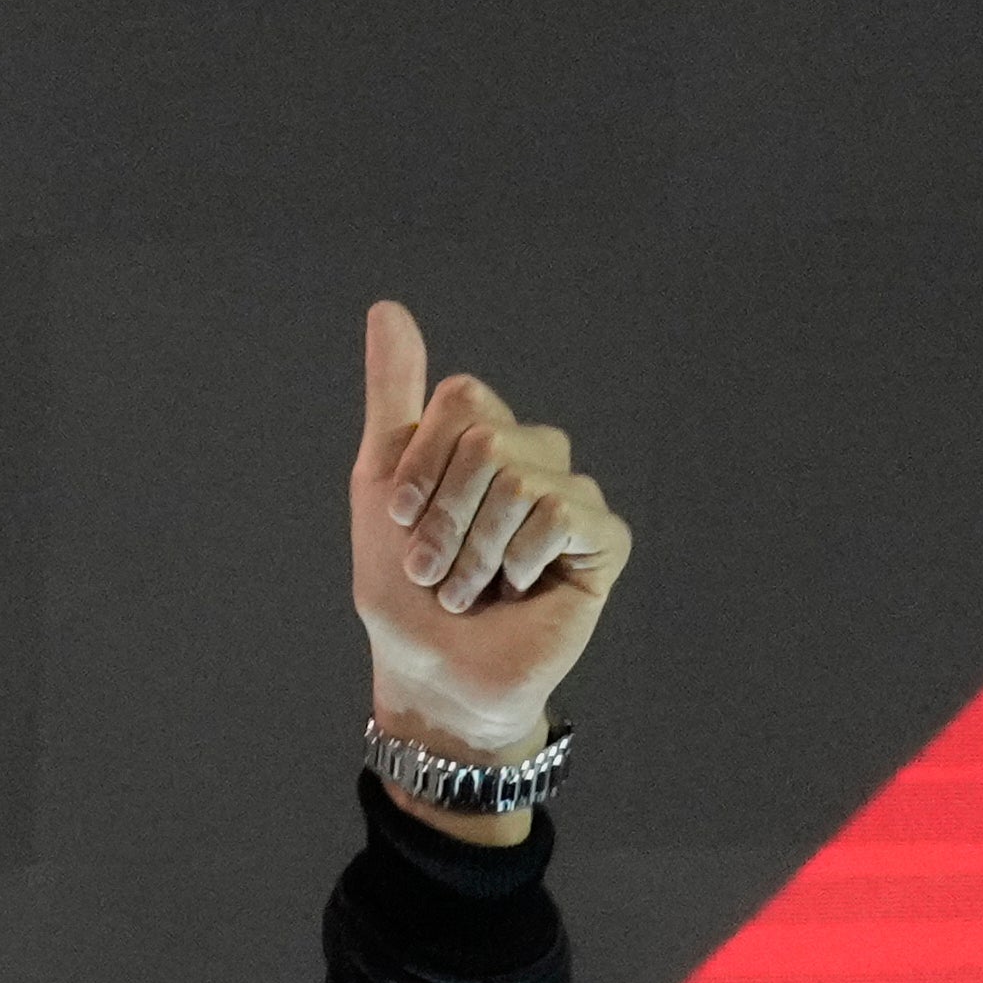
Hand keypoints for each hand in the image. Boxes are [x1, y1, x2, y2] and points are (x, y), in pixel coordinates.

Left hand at [350, 302, 627, 775]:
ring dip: (474, 549)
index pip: (464, 398)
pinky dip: (521, 559)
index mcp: (485, 437)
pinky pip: (563, 513)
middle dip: (443, 516)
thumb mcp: (381, 484)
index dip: (422, 465)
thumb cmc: (402, 592)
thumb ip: (391, 395)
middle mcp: (534, 456)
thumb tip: (387, 307)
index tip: (402, 522)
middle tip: (435, 571)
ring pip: (521, 479)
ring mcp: (570, 496)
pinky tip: (519, 589)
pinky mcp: (602, 540)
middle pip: (488, 439)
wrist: (433, 674)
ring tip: (470, 590)